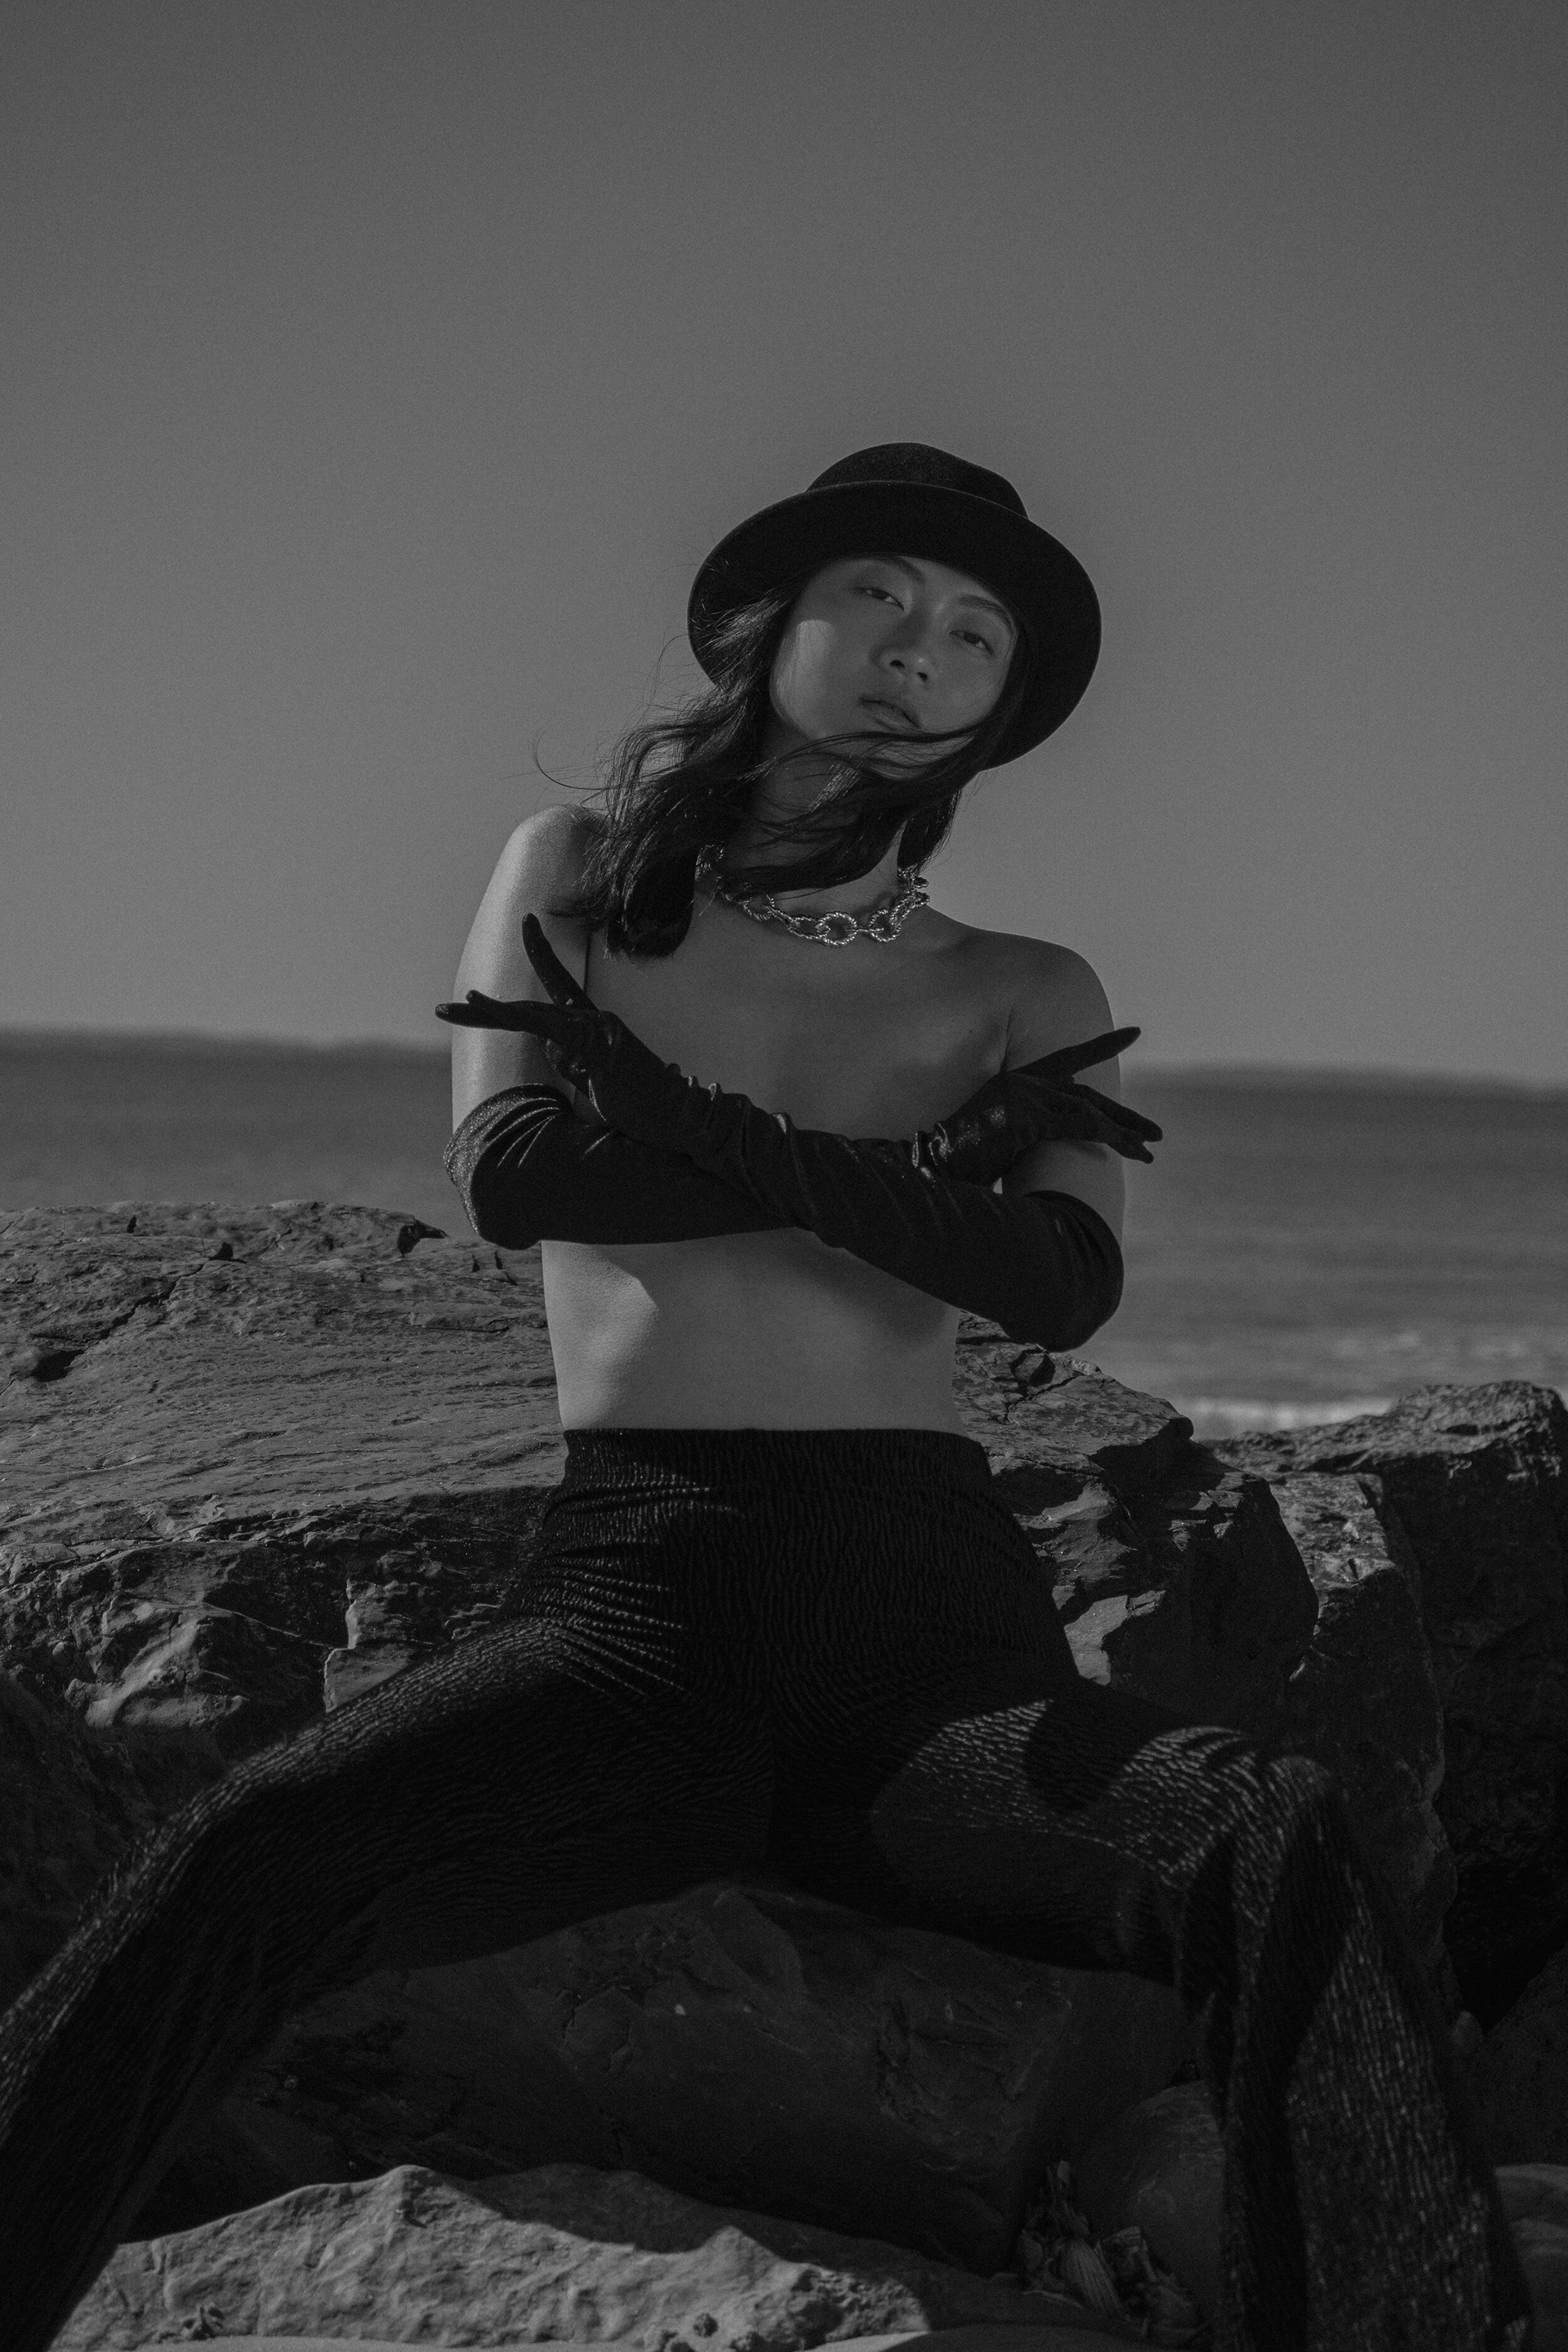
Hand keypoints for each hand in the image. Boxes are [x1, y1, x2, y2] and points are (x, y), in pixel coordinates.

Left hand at [436, 917, 690, 1139]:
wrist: (679, 1117)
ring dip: (488, 1014)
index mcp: (595, 1025)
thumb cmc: (642, 1106)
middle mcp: (594, 1019)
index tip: (527, 922)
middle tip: (445, 1006)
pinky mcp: (595, 1045)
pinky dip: (521, 1024)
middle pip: (530, 1006)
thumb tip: (551, 1050)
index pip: (561, 982)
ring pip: (530, 1016)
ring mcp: (595, 1029)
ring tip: (450, 1009)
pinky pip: (549, 1030)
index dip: (541, 951)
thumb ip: (572, 1063)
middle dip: (485, 1008)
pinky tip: (497, 1018)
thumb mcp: (597, 1085)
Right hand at [918, 1032, 1161, 1184]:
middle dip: (1124, 1115)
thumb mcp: (990, 1135)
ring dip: (1125, 1132)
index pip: (1069, 1059)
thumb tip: (1030, 1129)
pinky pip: (1081, 1125)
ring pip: (1090, 1111)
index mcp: (1017, 1084)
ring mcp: (1028, 1099)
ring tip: (1152, 1148)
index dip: (1102, 1045)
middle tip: (1157, 1130)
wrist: (929, 1159)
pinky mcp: (1030, 1119)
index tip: (1133, 1032)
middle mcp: (1025, 1084)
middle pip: (1088, 1094)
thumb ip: (1017, 1126)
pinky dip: (1110, 1135)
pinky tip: (1136, 1149)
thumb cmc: (952, 1154)